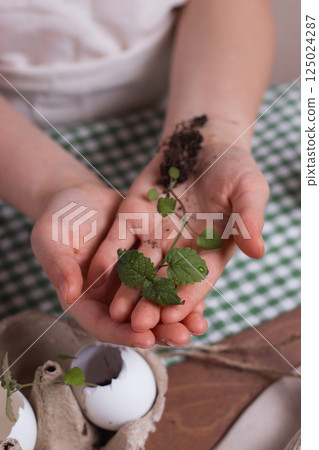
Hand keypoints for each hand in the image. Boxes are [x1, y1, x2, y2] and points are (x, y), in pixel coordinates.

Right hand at [31, 180, 206, 346]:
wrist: (79, 197)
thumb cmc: (58, 217)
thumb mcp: (50, 238)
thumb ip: (58, 266)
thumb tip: (68, 295)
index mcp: (85, 298)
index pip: (103, 324)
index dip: (123, 334)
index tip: (146, 339)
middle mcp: (110, 295)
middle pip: (135, 321)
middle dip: (160, 331)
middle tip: (183, 337)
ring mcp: (131, 280)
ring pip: (155, 303)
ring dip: (177, 315)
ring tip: (201, 323)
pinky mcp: (147, 261)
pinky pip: (165, 278)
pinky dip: (182, 287)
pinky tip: (202, 294)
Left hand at [88, 144, 268, 344]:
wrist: (203, 141)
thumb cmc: (233, 167)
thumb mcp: (249, 189)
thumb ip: (250, 219)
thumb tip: (258, 251)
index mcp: (210, 250)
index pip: (198, 279)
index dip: (187, 298)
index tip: (174, 317)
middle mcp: (180, 248)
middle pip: (165, 280)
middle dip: (153, 302)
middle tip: (140, 325)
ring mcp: (154, 233)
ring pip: (139, 266)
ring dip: (128, 288)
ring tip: (115, 311)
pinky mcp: (133, 215)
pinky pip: (119, 238)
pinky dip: (109, 254)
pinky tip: (97, 272)